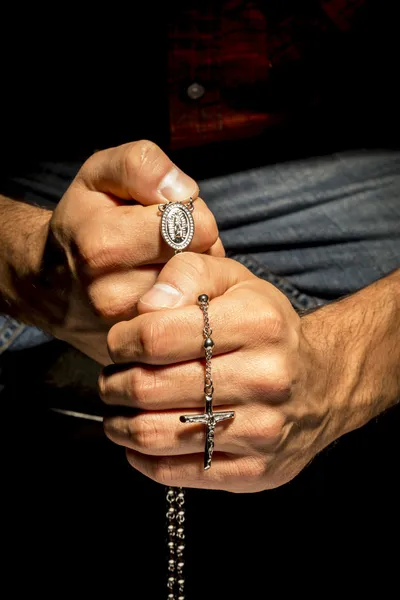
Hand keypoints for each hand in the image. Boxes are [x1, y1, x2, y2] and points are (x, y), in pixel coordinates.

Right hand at [25, 142, 221, 363]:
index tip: (172, 216)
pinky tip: (165, 293)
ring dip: (191, 278)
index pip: (195, 225)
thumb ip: (141, 165)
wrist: (53, 281)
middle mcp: (111, 293)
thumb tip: (183, 192)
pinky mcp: (137, 348)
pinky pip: (188, 321)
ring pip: (197, 294)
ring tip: (162, 267)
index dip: (193, 214)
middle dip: (195, 247)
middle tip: (170, 243)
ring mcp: (125, 328)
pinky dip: (185, 304)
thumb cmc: (84, 220)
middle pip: (200, 262)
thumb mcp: (100, 174)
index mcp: (102, 244)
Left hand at [100, 253, 340, 491]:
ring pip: (156, 435)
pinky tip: (140, 441)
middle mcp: (264, 378)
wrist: (324, 384)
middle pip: (150, 388)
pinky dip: (143, 458)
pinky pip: (176, 472)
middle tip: (112, 378)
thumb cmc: (266, 328)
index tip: (119, 342)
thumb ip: (187, 274)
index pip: (156, 336)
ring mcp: (261, 430)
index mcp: (256, 324)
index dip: (122, 340)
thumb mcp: (235, 281)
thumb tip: (145, 306)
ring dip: (120, 424)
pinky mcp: (255, 471)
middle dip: (114, 383)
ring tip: (120, 408)